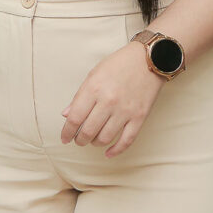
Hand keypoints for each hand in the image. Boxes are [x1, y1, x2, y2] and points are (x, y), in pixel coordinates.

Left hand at [60, 41, 164, 157]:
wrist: (148, 59)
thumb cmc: (119, 64)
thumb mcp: (94, 73)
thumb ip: (80, 95)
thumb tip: (67, 115)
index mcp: (94, 88)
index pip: (75, 118)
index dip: (67, 132)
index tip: (64, 138)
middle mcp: (108, 101)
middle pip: (88, 131)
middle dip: (80, 140)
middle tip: (78, 140)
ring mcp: (125, 111)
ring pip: (105, 138)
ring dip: (95, 143)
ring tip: (92, 141)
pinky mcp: (139, 117)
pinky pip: (126, 141)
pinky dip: (116, 150)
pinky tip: (108, 153)